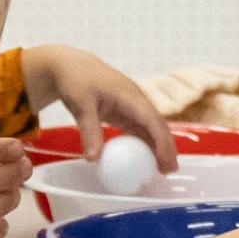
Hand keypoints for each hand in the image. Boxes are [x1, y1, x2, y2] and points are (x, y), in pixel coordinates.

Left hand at [23, 42, 174, 168]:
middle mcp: (136, 100)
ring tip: (161, 169)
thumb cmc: (75, 80)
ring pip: (151, 128)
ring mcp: (132, 105)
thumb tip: (93, 159)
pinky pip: (139, 128)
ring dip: (158, 147)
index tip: (164, 162)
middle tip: (169, 171)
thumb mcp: (81, 105)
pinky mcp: (124, 111)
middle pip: (158, 125)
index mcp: (130, 96)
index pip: (153, 121)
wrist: (68, 66)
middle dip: (167, 147)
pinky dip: (144, 143)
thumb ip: (89, 131)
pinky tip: (144, 157)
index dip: (161, 142)